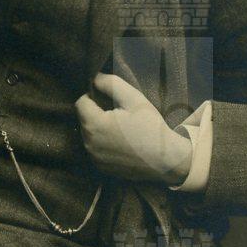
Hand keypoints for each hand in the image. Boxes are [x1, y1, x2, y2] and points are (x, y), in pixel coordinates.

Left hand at [75, 73, 193, 184]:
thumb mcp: (134, 99)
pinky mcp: (101, 168)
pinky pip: (95, 150)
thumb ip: (111, 84)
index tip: (110, 100)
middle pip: (83, 119)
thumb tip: (94, 77)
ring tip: (121, 129)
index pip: (80, 103)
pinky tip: (121, 143)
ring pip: (88, 135)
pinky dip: (103, 144)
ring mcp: (94, 158)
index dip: (93, 97)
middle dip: (96, 113)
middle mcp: (89, 143)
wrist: (166, 160)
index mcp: (94, 125)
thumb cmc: (151, 127)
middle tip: (118, 114)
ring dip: (98, 129)